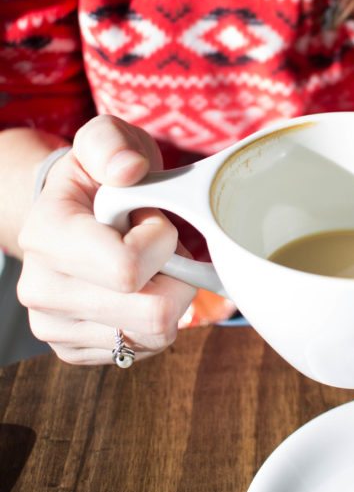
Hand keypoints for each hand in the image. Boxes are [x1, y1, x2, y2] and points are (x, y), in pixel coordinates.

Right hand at [17, 115, 195, 364]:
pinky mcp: (72, 350)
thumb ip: (113, 145)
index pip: (128, 268)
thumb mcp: (106, 140)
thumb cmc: (98, 176)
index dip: (161, 241)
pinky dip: (153, 322)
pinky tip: (136, 291)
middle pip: (150, 313)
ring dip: (167, 298)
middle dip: (175, 276)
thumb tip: (129, 169)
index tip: (150, 218)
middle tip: (158, 248)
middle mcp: (41, 288)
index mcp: (46, 234)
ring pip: (153, 336)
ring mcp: (53, 325)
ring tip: (146, 266)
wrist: (72, 212)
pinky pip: (143, 350)